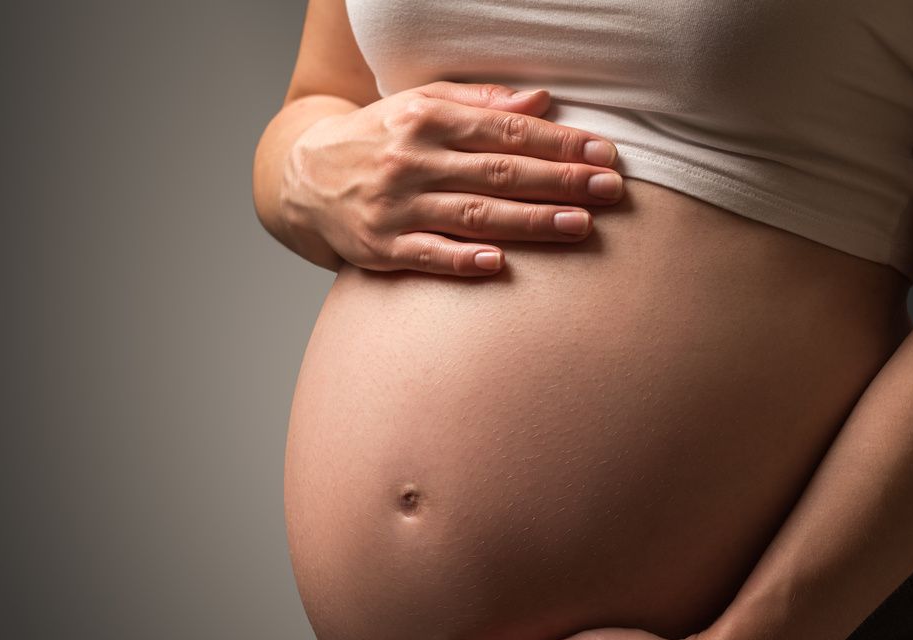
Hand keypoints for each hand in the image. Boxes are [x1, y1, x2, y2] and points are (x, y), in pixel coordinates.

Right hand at [281, 81, 623, 277]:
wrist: (302, 179)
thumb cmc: (377, 139)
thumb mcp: (420, 105)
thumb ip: (480, 103)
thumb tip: (542, 102)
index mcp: (425, 119)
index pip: (504, 130)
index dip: (558, 143)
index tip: (603, 154)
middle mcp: (409, 160)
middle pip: (498, 172)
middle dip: (559, 181)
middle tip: (610, 191)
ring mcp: (393, 206)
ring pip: (473, 215)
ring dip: (530, 222)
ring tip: (579, 225)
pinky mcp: (378, 247)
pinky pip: (426, 255)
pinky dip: (460, 260)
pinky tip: (498, 264)